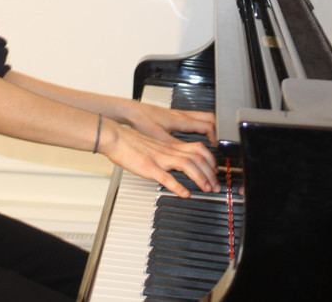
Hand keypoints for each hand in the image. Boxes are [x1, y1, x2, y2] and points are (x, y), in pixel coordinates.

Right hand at [98, 119, 219, 196]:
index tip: (215, 172)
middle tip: (216, 186)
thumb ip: (168, 154)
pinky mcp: (149, 167)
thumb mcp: (155, 146)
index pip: (199, 148)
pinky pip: (166, 177)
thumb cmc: (132, 143)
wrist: (115, 137)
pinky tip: (185, 194)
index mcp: (171, 146)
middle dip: (211, 172)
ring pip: (187, 164)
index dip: (211, 160)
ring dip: (200, 178)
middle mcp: (169, 151)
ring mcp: (160, 158)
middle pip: (198, 157)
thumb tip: (178, 165)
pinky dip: (178, 186)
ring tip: (206, 189)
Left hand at [121, 100, 217, 145]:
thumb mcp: (159, 137)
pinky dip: (198, 128)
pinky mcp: (173, 116)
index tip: (215, 149)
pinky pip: (193, 120)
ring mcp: (178, 114)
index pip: (209, 125)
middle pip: (210, 118)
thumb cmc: (142, 120)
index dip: (216, 137)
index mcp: (182, 120)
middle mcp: (183, 115)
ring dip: (208, 129)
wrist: (130, 111)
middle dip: (217, 131)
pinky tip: (192, 137)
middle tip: (217, 146)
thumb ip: (175, 147)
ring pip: (202, 118)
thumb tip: (188, 157)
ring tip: (209, 143)